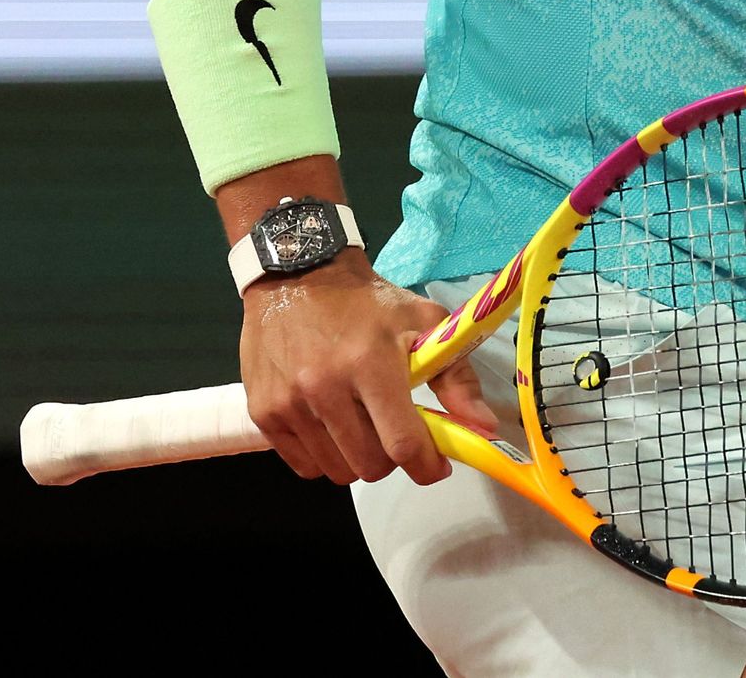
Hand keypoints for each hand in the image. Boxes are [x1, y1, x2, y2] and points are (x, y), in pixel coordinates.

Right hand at [241, 254, 496, 485]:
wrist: (297, 274)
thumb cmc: (367, 301)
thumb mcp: (422, 321)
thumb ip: (456, 376)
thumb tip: (482, 428)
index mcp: (370, 363)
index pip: (402, 443)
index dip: (426, 465)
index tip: (437, 466)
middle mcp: (325, 388)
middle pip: (371, 465)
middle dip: (393, 458)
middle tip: (395, 433)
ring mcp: (289, 404)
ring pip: (337, 471)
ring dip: (358, 458)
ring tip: (363, 424)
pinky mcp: (263, 414)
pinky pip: (304, 466)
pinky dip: (324, 457)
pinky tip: (332, 425)